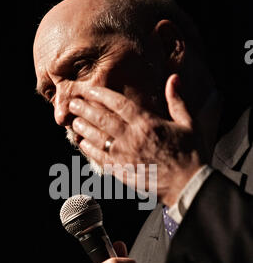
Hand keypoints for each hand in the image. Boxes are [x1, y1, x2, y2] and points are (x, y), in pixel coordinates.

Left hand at [69, 74, 203, 206]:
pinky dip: (88, 150)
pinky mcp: (122, 172)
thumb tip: (174, 78)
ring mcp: (124, 156)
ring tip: (74, 122)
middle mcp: (132, 138)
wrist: (188, 185)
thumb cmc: (190, 154)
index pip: (118, 103)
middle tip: (73, 103)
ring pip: (96, 138)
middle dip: (84, 109)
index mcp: (147, 123)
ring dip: (83, 128)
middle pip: (101, 119)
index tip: (87, 90)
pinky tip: (82, 144)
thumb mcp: (189, 123)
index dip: (99, 94)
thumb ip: (177, 100)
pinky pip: (99, 158)